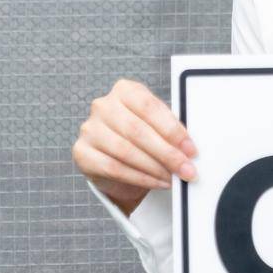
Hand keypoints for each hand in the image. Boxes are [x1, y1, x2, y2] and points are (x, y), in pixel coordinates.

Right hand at [72, 78, 198, 211]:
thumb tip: (189, 149)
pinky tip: (155, 182)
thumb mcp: (157, 126)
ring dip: (154, 168)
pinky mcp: (82, 153)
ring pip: (126, 151)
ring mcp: (90, 129)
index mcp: (124, 90)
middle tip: (185, 170)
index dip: (173, 130)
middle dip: (166, 153)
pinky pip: (113, 168)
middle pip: (138, 130)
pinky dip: (139, 178)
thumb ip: (170, 131)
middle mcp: (103, 106)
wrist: (116, 159)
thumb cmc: (141, 138)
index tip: (190, 149)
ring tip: (172, 178)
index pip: (149, 107)